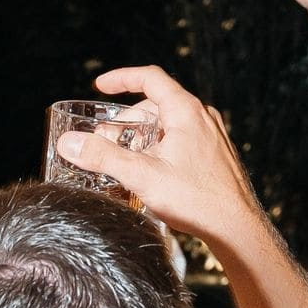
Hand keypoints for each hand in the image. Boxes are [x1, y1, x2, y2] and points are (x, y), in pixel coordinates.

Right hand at [52, 65, 265, 244]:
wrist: (238, 229)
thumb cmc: (198, 200)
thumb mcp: (142, 176)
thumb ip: (102, 156)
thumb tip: (69, 142)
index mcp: (186, 111)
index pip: (150, 78)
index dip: (121, 79)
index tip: (100, 87)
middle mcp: (202, 118)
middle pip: (155, 105)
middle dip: (126, 121)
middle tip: (105, 142)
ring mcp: (212, 136)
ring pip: (168, 125)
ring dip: (142, 137)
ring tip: (125, 161)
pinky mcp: (216, 156)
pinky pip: (182, 141)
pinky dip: (160, 148)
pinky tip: (151, 173)